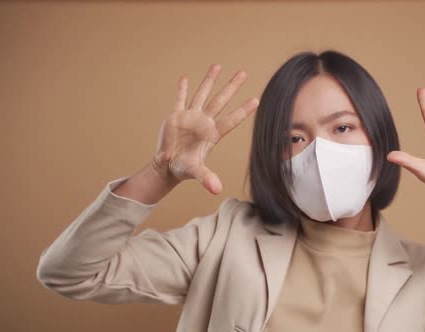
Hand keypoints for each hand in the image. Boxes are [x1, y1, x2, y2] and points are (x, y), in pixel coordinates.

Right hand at [152, 64, 258, 194]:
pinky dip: (182, 89)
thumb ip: (206, 178)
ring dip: (209, 80)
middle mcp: (204, 122)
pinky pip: (180, 99)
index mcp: (212, 134)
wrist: (168, 165)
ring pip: (202, 94)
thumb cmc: (184, 168)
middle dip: (231, 87)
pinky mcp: (176, 116)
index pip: (230, 120)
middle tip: (243, 73)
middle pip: (220, 100)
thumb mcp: (196, 171)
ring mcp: (191, 117)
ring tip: (218, 65)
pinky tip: (185, 78)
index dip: (242, 110)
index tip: (256, 99)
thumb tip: (217, 190)